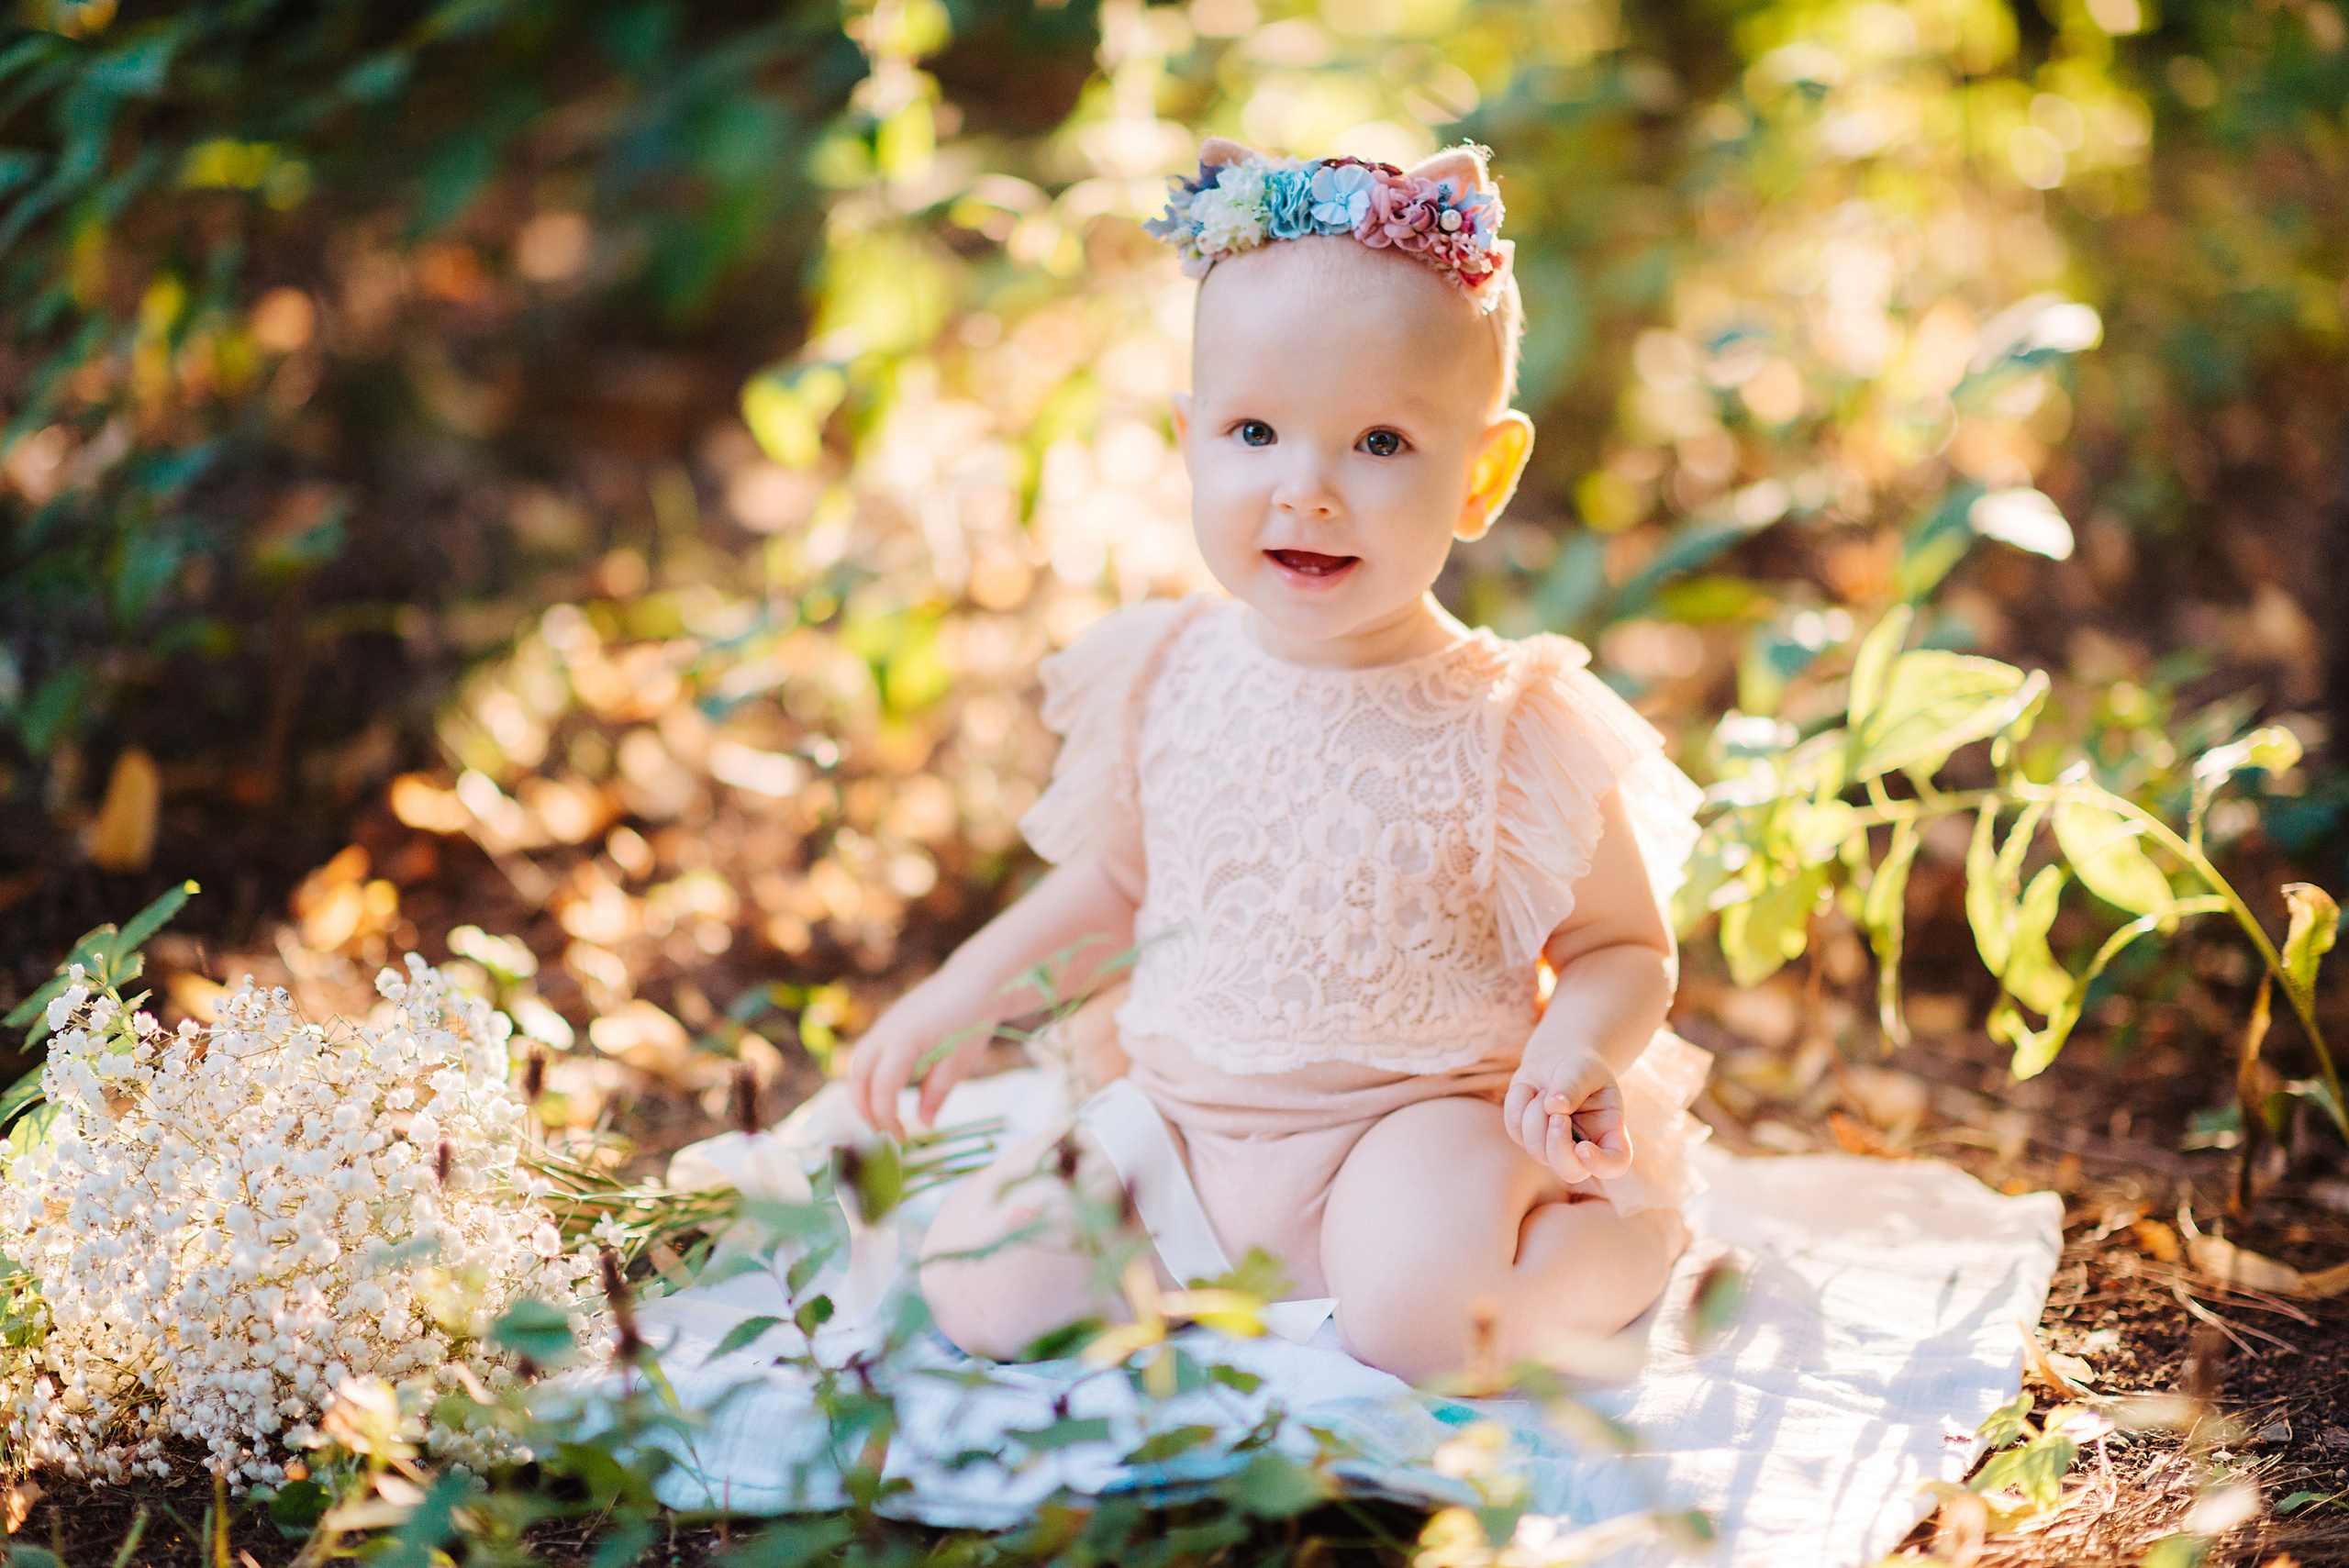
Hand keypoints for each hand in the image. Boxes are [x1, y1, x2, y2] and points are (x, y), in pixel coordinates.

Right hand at [845, 973, 994, 1138]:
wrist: (975, 981)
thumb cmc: (972, 1020)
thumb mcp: (960, 1061)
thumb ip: (937, 1091)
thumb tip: (924, 1122)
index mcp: (904, 1040)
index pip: (881, 1088)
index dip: (886, 1117)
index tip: (901, 1137)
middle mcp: (886, 1031)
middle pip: (858, 1077)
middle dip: (865, 1109)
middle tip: (885, 1133)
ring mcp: (883, 1025)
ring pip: (856, 1065)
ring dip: (863, 1094)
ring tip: (882, 1118)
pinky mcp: (887, 1024)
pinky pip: (867, 1054)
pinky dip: (868, 1077)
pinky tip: (886, 1094)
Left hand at [1504, 1044, 1631, 1183]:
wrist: (1556, 1060)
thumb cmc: (1579, 1067)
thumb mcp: (1583, 1068)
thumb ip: (1573, 1085)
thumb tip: (1555, 1106)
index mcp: (1609, 1132)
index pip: (1615, 1164)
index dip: (1601, 1164)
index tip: (1584, 1148)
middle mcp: (1583, 1147)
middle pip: (1570, 1172)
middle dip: (1557, 1145)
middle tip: (1556, 1115)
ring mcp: (1553, 1147)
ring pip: (1538, 1152)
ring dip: (1536, 1115)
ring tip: (1545, 1091)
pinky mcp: (1526, 1138)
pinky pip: (1515, 1129)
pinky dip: (1518, 1102)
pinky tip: (1530, 1089)